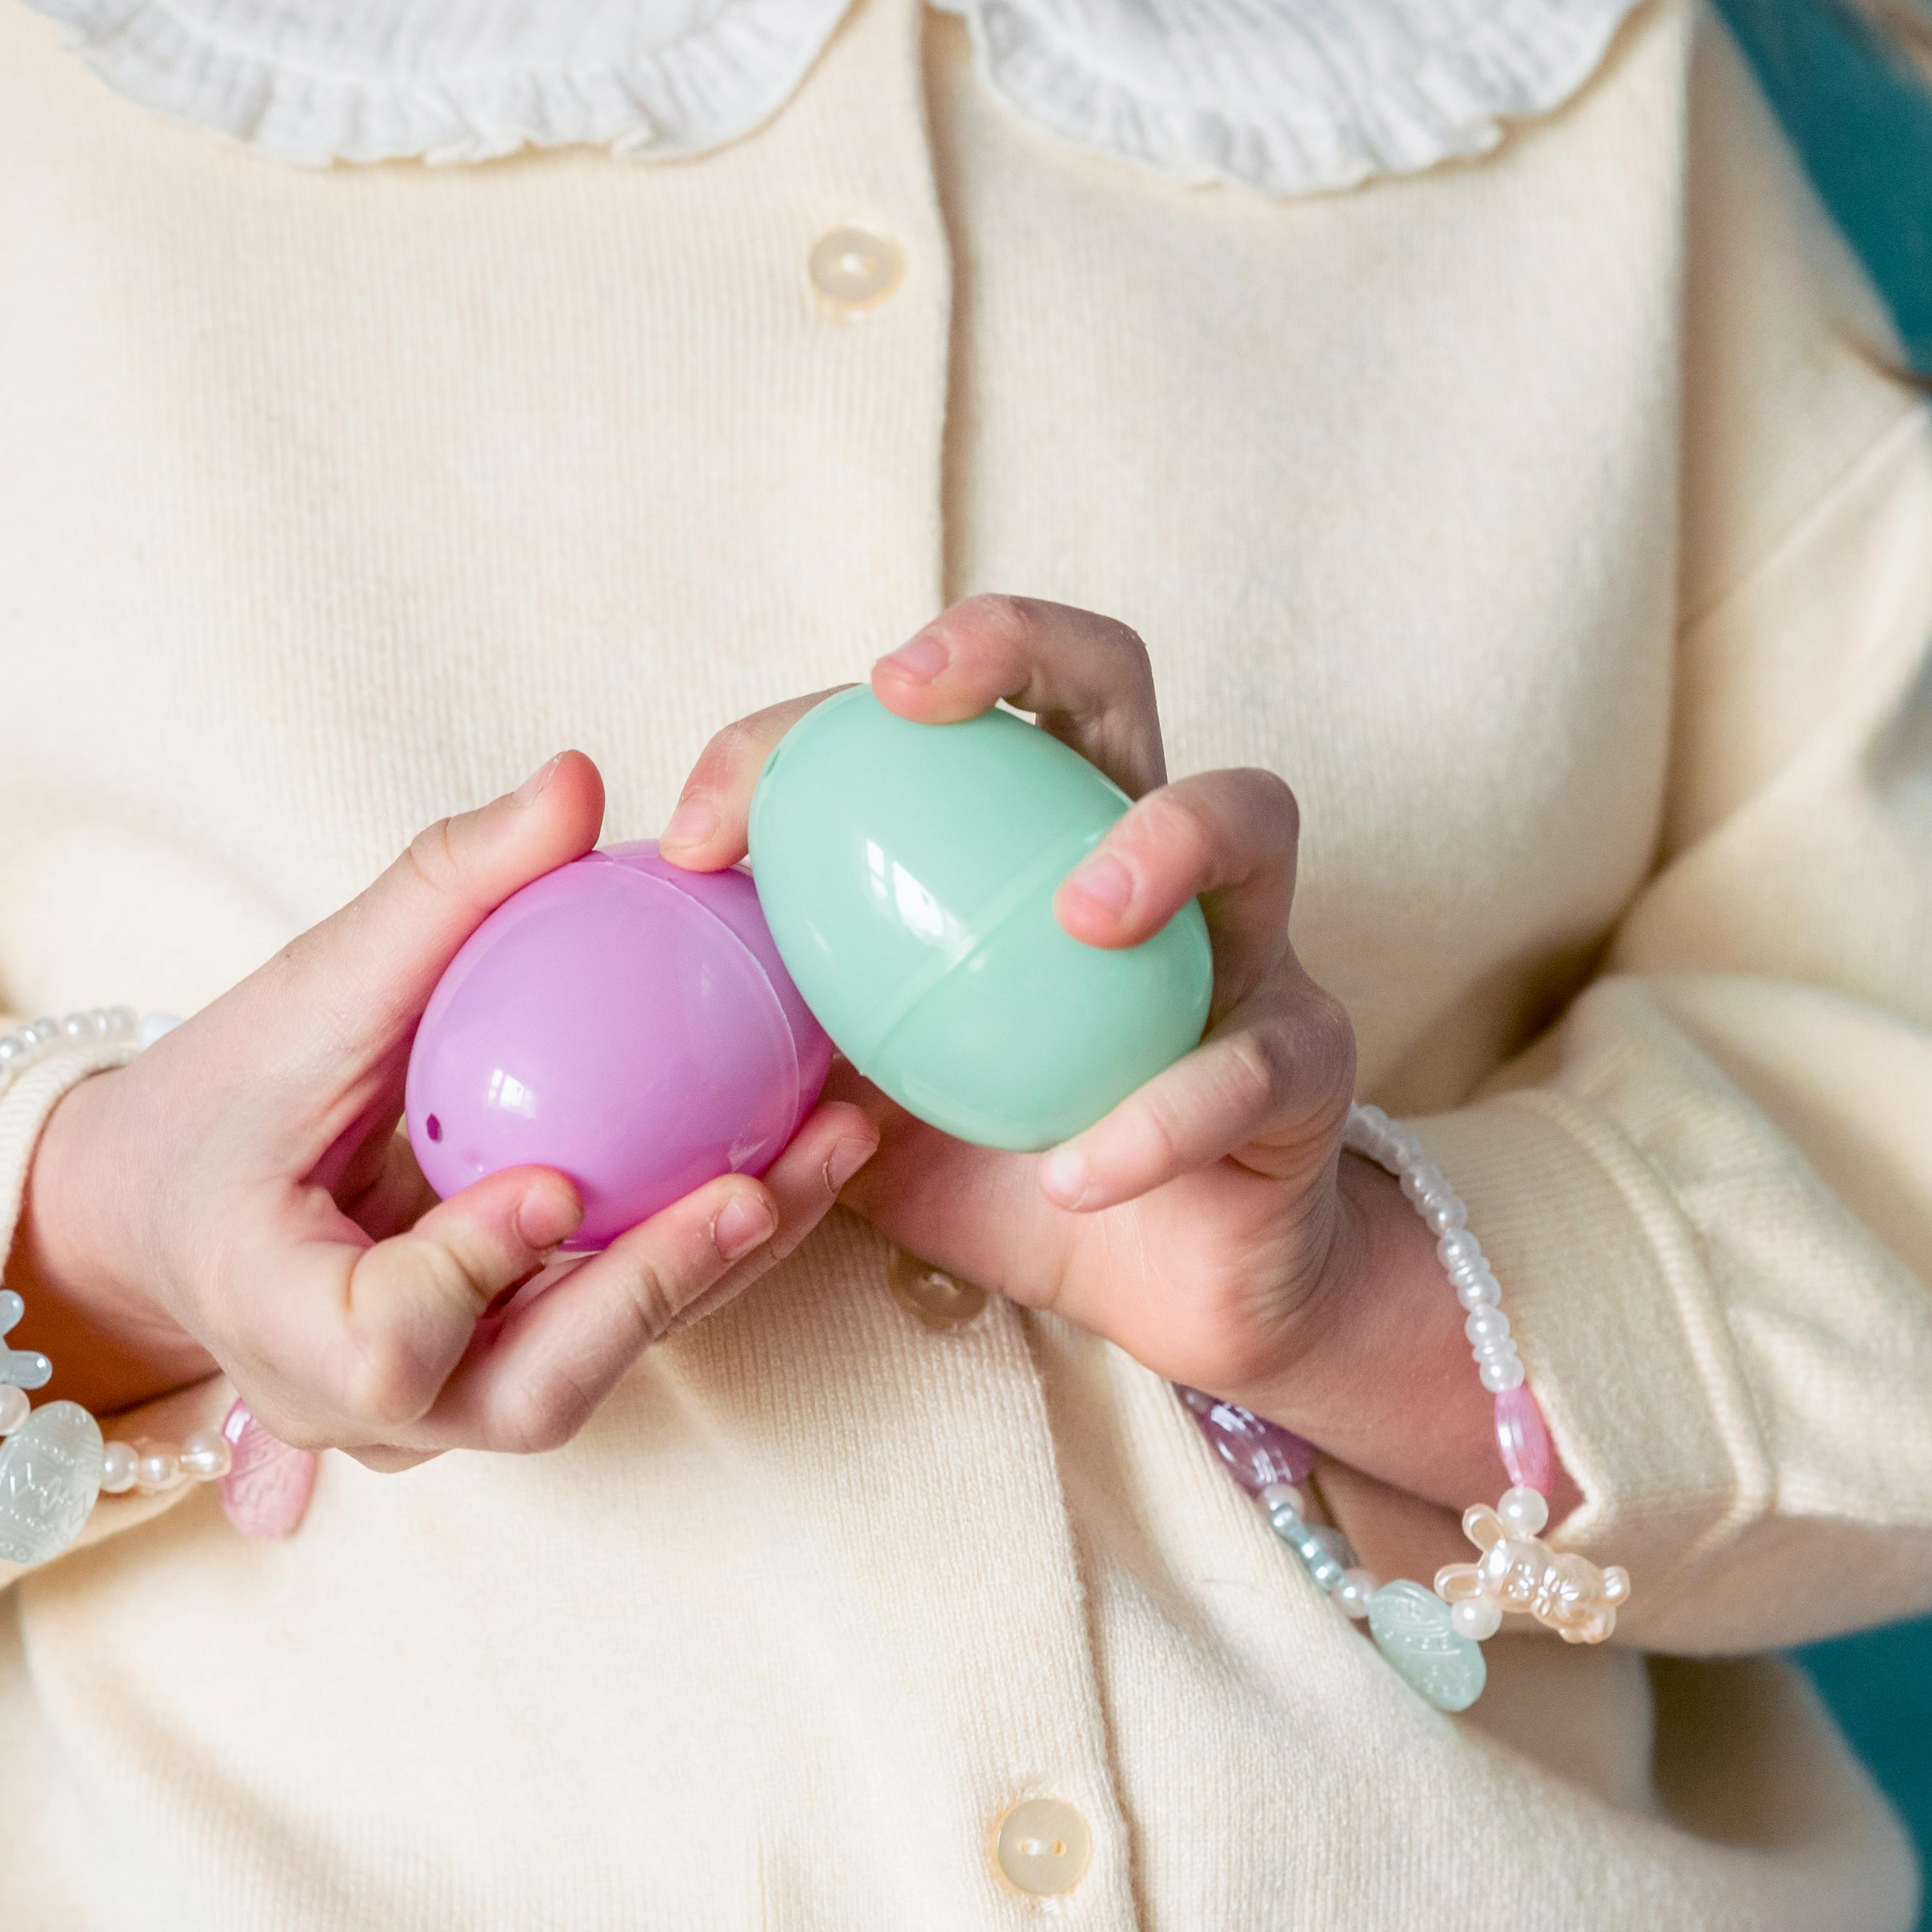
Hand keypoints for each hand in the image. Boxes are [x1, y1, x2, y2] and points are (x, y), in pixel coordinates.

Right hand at [4, 754, 875, 1468]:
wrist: (169, 1214)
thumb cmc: (216, 1103)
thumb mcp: (300, 990)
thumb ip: (436, 894)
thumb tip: (574, 782)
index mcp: (274, 1320)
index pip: (387, 1340)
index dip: (472, 1272)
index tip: (552, 1183)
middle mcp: (360, 1407)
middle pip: (522, 1396)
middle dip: (646, 1294)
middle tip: (752, 1192)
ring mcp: (436, 1417)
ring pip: (588, 1377)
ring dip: (711, 1273)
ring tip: (825, 1152)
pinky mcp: (499, 1381)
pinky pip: (608, 1337)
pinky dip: (702, 1253)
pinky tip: (802, 1154)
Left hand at [661, 598, 1454, 1449]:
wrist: (1158, 1287)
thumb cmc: (997, 1157)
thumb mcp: (847, 1085)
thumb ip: (766, 1013)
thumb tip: (628, 946)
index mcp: (1023, 828)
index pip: (922, 714)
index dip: (804, 731)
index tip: (700, 832)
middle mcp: (1142, 848)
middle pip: (1105, 670)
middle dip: (1013, 645)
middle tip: (912, 698)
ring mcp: (1243, 942)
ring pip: (1249, 812)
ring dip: (1161, 842)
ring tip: (1080, 912)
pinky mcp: (1303, 1066)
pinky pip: (1254, 1064)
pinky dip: (1162, 1116)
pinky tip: (1077, 1170)